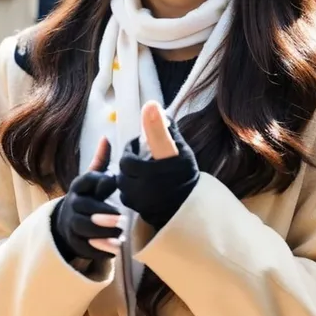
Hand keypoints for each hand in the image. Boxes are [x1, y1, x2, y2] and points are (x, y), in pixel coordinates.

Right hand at [52, 138, 124, 259]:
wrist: (69, 223)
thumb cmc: (89, 197)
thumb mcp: (94, 179)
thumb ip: (101, 162)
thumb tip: (106, 138)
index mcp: (79, 186)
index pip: (86, 180)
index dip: (99, 181)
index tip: (112, 182)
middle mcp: (73, 204)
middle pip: (84, 208)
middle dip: (102, 214)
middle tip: (120, 218)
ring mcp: (72, 224)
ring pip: (84, 229)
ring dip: (103, 233)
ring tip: (120, 234)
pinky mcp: (75, 242)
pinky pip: (86, 248)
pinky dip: (100, 249)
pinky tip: (114, 249)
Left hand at [116, 101, 199, 229]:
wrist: (192, 202)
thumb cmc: (184, 172)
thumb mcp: (176, 147)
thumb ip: (161, 128)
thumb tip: (150, 105)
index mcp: (152, 170)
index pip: (127, 158)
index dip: (132, 149)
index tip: (141, 146)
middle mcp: (144, 188)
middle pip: (122, 171)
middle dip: (130, 162)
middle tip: (142, 159)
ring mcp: (141, 201)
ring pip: (123, 184)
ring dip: (129, 177)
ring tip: (143, 173)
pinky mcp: (140, 211)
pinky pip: (127, 198)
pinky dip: (132, 191)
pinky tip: (144, 187)